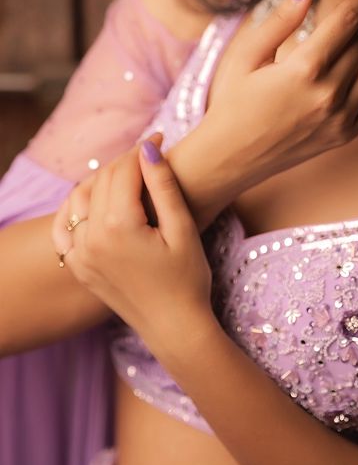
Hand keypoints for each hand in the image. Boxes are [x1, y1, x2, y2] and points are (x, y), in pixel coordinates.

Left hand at [51, 132, 214, 352]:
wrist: (174, 326)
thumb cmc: (188, 277)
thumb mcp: (183, 228)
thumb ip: (163, 186)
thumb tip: (148, 148)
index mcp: (118, 227)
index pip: (123, 171)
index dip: (142, 150)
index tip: (161, 138)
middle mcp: (90, 239)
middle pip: (101, 181)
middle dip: (124, 162)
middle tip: (149, 153)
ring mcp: (79, 255)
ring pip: (79, 198)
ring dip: (101, 180)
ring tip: (129, 175)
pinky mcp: (78, 266)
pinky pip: (64, 226)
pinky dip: (75, 207)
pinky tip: (93, 200)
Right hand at [188, 0, 357, 208]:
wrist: (229, 157)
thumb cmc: (232, 102)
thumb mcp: (247, 56)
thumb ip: (280, 20)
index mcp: (303, 69)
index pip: (347, 20)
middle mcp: (329, 94)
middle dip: (350, 26)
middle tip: (330, 25)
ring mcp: (341, 118)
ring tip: (335, 53)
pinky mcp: (346, 135)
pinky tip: (348, 79)